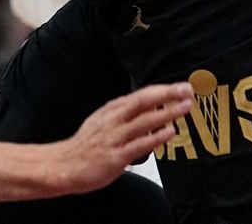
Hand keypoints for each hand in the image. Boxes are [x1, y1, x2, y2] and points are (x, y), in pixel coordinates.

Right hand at [53, 83, 193, 194]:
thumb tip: (149, 110)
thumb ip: (124, 115)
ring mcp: (115, 137)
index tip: (181, 87)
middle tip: (187, 90)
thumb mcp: (102, 121)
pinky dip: (156, 137)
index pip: (141, 95)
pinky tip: (170, 132)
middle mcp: (114, 120)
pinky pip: (140, 144)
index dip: (163, 90)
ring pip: (145, 121)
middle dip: (168, 94)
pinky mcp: (116, 156)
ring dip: (167, 113)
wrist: (64, 165)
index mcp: (112, 110)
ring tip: (185, 107)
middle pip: (144, 101)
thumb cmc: (85, 146)